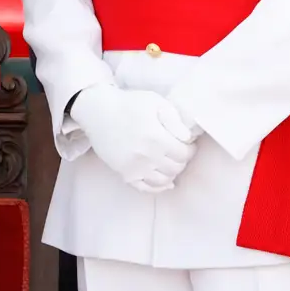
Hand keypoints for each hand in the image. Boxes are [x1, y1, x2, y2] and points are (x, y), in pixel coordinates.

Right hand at [70, 85, 197, 192]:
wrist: (99, 113)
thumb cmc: (128, 104)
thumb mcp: (156, 102)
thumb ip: (175, 120)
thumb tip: (188, 138)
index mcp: (156, 137)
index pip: (184, 153)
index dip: (190, 148)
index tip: (188, 143)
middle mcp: (146, 156)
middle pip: (176, 167)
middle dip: (182, 159)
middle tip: (179, 150)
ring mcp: (135, 167)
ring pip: (164, 180)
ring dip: (172, 172)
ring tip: (170, 161)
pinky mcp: (125, 174)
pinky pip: (146, 188)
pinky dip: (159, 187)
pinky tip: (165, 180)